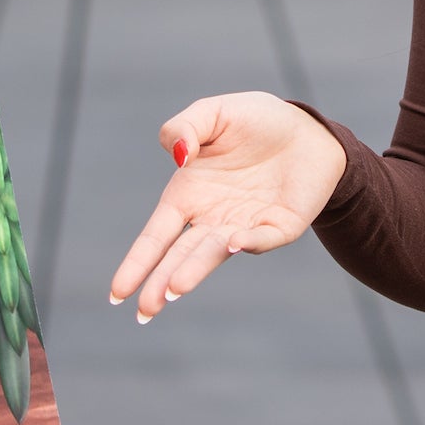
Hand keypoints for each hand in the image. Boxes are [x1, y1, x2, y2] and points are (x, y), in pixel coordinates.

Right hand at [108, 93, 346, 321]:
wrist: (307, 129)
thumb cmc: (254, 122)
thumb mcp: (211, 113)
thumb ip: (184, 128)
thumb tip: (179, 159)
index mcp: (187, 196)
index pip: (156, 237)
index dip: (137, 264)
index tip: (117, 292)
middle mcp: (212, 219)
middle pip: (180, 256)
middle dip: (160, 283)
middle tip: (145, 311)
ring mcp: (245, 226)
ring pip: (215, 253)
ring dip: (194, 270)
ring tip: (174, 289)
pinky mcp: (280, 227)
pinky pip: (263, 238)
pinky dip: (249, 242)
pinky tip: (232, 242)